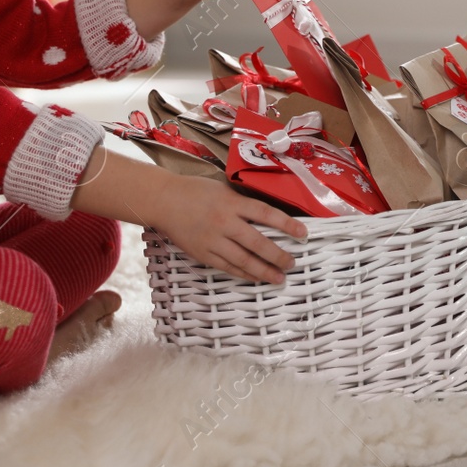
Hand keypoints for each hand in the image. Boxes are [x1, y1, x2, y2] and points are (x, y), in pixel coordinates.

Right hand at [151, 176, 308, 283]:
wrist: (164, 201)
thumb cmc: (194, 191)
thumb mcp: (223, 189)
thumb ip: (242, 203)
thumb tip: (267, 217)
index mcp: (232, 202)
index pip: (266, 214)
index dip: (287, 225)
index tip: (302, 234)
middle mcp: (225, 222)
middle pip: (258, 242)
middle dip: (278, 255)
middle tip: (291, 263)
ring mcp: (213, 240)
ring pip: (244, 260)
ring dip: (264, 270)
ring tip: (278, 277)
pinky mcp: (203, 253)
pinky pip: (227, 266)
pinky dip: (243, 273)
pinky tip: (255, 277)